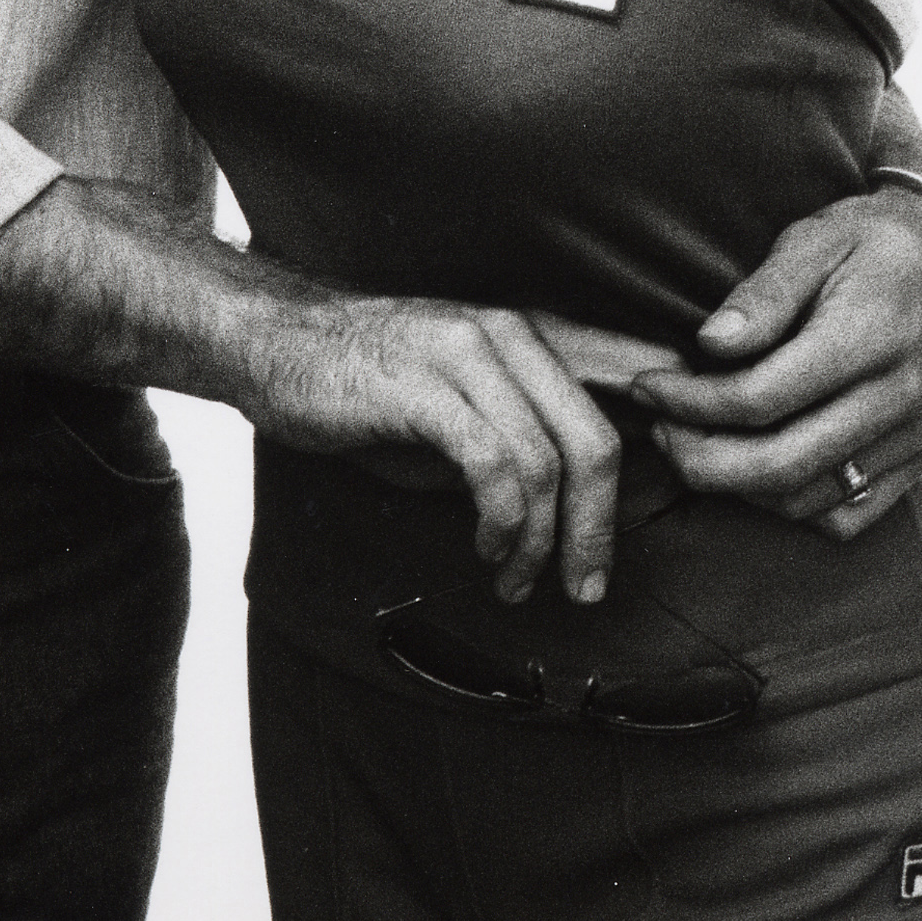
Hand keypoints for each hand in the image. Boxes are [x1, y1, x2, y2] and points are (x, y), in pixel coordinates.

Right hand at [245, 297, 641, 606]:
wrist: (275, 344)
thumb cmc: (369, 386)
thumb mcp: (459, 405)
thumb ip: (516, 441)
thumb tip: (570, 513)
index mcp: (527, 337)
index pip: (618, 389)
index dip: (646, 458)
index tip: (634, 529)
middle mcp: (508, 334)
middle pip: (593, 440)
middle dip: (596, 528)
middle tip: (585, 586)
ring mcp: (466, 353)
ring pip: (544, 462)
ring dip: (539, 541)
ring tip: (516, 579)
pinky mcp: (423, 386)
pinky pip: (491, 464)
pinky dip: (502, 521)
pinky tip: (487, 549)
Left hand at [619, 187, 921, 540]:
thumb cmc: (869, 244)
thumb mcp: (814, 239)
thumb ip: (763, 293)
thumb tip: (710, 344)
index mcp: (866, 338)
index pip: (761, 397)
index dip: (690, 402)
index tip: (648, 387)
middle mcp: (894, 399)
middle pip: (781, 464)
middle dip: (701, 459)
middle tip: (658, 431)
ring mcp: (910, 439)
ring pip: (807, 499)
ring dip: (736, 487)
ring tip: (692, 446)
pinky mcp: (914, 462)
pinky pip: (846, 517)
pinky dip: (790, 506)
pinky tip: (754, 470)